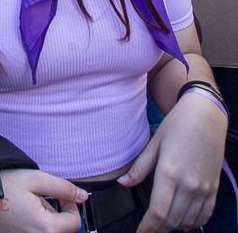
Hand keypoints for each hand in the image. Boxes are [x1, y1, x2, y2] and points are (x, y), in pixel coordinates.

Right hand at [0, 169, 85, 232]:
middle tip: (39, 199)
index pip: (75, 223)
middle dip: (56, 215)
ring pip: (45, 232)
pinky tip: (18, 214)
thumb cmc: (1, 184)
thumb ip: (64, 188)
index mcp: (46, 227)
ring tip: (27, 206)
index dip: (71, 207)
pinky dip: (30, 225)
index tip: (60, 196)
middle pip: (60, 231)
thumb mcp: (35, 179)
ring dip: (44, 221)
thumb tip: (84, 197)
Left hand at [118, 92, 226, 232]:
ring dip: (175, 227)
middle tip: (148, 230)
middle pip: (172, 221)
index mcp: (169, 173)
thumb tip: (123, 183)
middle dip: (158, 230)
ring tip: (162, 226)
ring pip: (189, 220)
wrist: (206, 116)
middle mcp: (189, 184)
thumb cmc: (177, 126)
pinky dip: (193, 222)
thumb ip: (139, 168)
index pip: (158, 212)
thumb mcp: (154, 144)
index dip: (147, 228)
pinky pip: (204, 214)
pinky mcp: (214, 187)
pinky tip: (183, 221)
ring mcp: (204, 188)